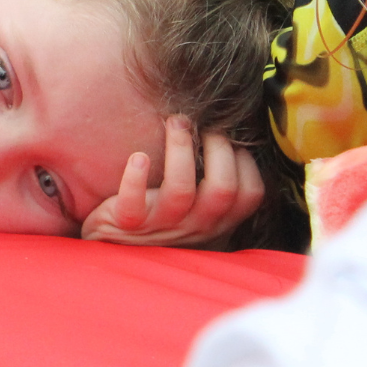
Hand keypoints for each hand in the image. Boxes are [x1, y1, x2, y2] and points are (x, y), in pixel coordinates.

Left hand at [81, 116, 263, 248]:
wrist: (116, 244)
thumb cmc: (161, 215)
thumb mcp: (197, 208)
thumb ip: (213, 183)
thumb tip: (229, 135)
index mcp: (217, 220)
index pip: (250, 194)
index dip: (246, 162)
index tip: (231, 139)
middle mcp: (195, 226)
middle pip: (222, 189)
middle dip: (218, 148)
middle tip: (203, 125)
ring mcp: (162, 227)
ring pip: (180, 189)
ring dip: (179, 149)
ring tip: (175, 121)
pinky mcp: (129, 223)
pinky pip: (133, 203)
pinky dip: (135, 178)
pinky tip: (138, 157)